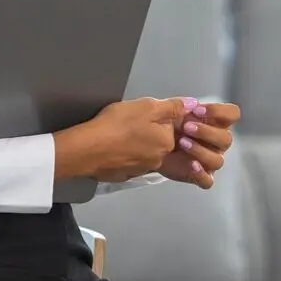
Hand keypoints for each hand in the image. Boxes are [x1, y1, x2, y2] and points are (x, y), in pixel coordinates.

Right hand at [53, 96, 186, 184]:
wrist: (86, 149)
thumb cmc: (118, 124)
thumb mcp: (146, 106)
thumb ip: (172, 106)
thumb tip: (193, 104)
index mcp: (166, 143)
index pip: (168, 127)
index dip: (154, 118)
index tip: (139, 114)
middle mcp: (158, 160)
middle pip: (156, 141)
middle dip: (145, 132)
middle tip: (126, 123)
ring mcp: (140, 170)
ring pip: (142, 153)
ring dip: (134, 145)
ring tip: (117, 135)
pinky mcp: (123, 176)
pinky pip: (128, 163)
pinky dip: (122, 156)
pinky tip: (111, 148)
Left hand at [158, 99, 240, 189]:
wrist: (147, 144)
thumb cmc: (163, 124)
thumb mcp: (165, 110)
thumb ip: (177, 106)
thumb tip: (191, 103)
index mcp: (214, 122)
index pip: (231, 114)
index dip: (219, 111)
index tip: (197, 110)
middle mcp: (216, 142)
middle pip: (226, 139)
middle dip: (207, 132)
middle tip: (186, 127)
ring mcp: (209, 161)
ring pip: (217, 160)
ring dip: (201, 151)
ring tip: (182, 143)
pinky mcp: (198, 176)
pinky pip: (207, 181)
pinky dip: (201, 174)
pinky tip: (191, 164)